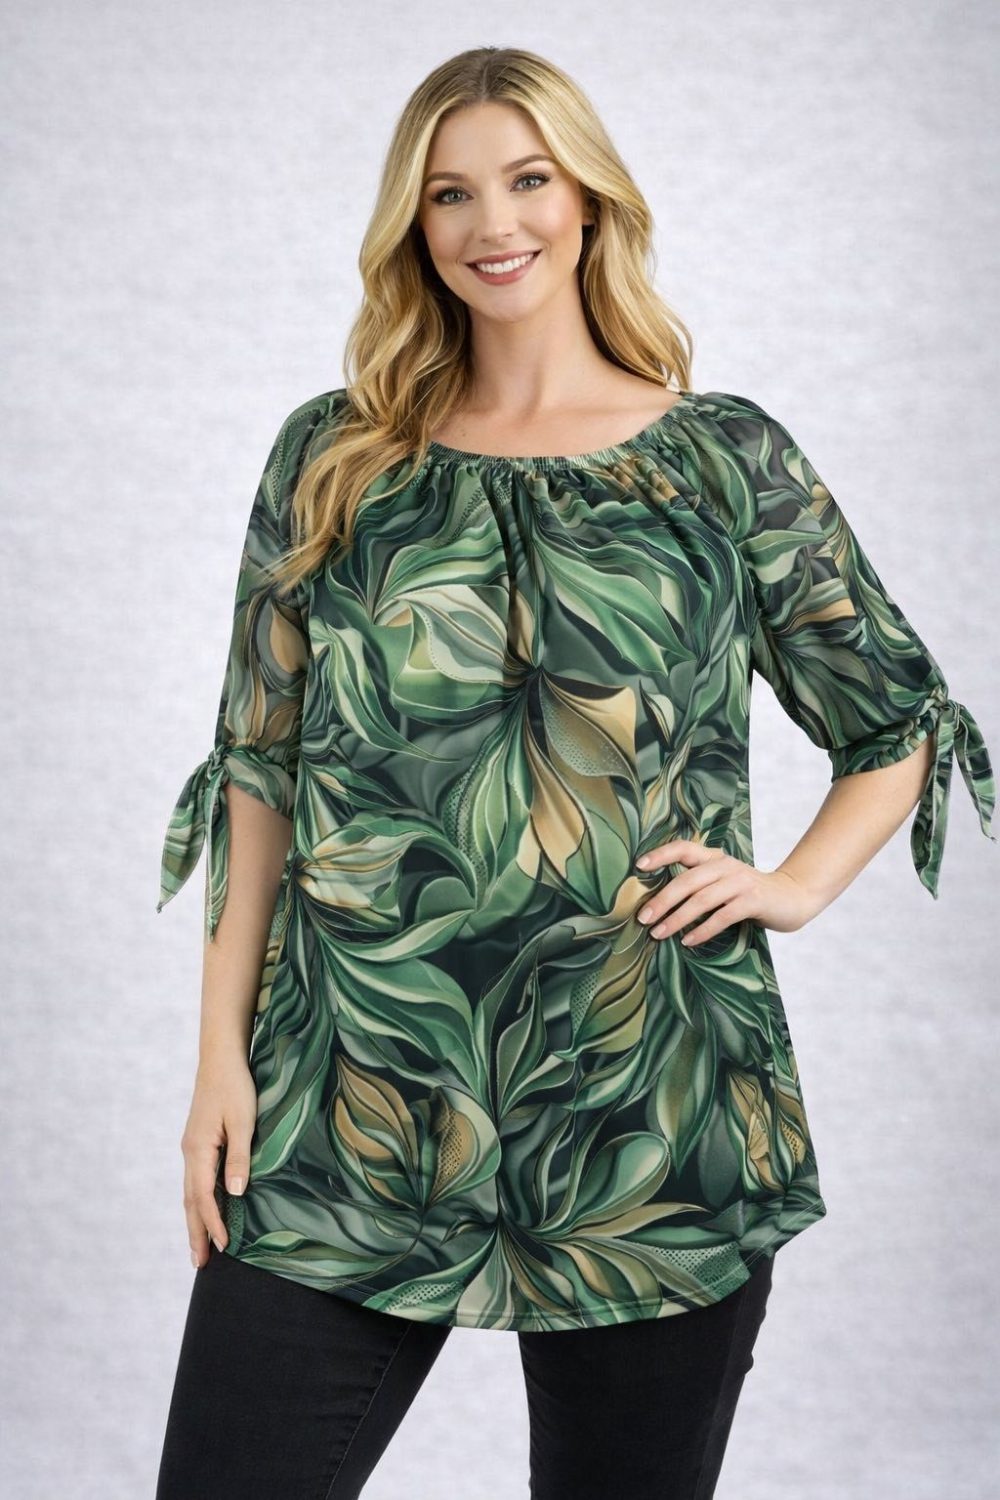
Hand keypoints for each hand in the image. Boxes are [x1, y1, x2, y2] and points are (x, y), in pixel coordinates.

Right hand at [180, 1055, 256, 1269]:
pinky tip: (206, 1209)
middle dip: (195, 1232)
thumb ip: (240, 1158)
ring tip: (199, 1246)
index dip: (214, 1224)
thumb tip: (236, 1194)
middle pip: (191, 1201)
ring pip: (191, 1192)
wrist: (220, 1059)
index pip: (204, 1197)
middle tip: (199, 1263)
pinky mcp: (198, 1142)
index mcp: (199, 1150)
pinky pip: (196, 1180)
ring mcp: (192, 1148)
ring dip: (195, 1220)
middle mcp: (190, 1153)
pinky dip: (199, 1201)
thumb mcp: (244, 1121)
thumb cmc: (235, 1087)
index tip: (224, 1247)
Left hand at [633, 840, 818, 945]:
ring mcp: (740, 882)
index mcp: (714, 858)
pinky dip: (702, 930)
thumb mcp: (723, 881)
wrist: (793, 897)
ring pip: (701, 900)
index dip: (660, 854)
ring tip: (659, 933)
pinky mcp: (753, 900)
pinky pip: (721, 916)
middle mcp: (725, 866)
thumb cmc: (748, 893)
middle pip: (686, 880)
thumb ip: (699, 884)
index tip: (638, 867)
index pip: (683, 848)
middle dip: (662, 900)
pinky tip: (688, 941)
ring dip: (677, 919)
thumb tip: (659, 904)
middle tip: (643, 918)